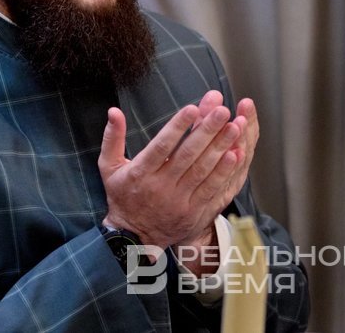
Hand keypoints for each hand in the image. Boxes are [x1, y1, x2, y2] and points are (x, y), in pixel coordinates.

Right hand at [98, 91, 243, 248]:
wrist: (134, 236)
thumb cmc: (122, 195)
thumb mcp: (109, 166)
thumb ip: (112, 137)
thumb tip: (113, 111)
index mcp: (140, 172)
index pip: (162, 145)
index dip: (178, 126)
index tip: (192, 108)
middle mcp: (161, 186)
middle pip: (188, 154)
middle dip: (207, 130)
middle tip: (222, 110)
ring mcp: (180, 200)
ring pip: (204, 169)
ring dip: (221, 146)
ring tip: (234, 126)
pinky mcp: (194, 211)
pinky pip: (212, 188)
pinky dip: (225, 171)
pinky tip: (235, 154)